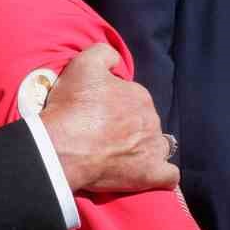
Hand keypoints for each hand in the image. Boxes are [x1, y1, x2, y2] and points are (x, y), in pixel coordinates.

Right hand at [42, 42, 178, 193]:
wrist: (62, 146)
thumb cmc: (72, 106)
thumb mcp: (83, 64)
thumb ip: (104, 53)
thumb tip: (115, 59)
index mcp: (138, 95)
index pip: (133, 97)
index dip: (115, 104)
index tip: (97, 112)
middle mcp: (151, 120)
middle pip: (144, 122)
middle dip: (129, 127)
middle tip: (102, 135)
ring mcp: (153, 148)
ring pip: (158, 146)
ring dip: (145, 149)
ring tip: (121, 155)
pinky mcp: (150, 174)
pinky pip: (168, 176)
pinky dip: (161, 174)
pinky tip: (147, 174)